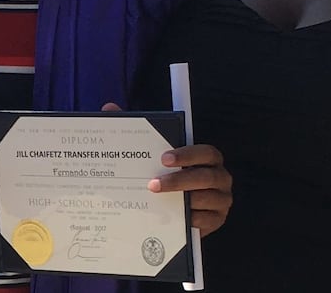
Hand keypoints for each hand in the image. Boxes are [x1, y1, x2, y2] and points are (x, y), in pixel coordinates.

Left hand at [103, 102, 230, 236]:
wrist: (179, 210)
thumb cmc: (168, 176)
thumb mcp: (154, 156)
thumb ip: (137, 131)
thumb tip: (110, 108)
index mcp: (208, 159)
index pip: (206, 153)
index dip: (187, 154)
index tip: (164, 158)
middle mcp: (219, 177)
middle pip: (206, 177)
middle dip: (179, 180)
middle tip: (153, 184)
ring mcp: (220, 200)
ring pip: (207, 199)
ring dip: (182, 200)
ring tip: (158, 200)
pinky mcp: (216, 221)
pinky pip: (206, 221)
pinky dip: (190, 219)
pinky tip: (172, 217)